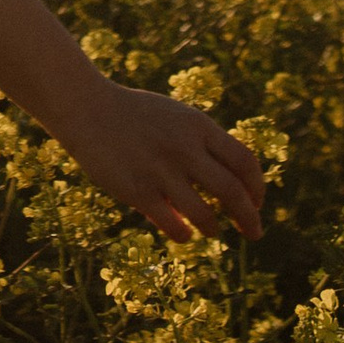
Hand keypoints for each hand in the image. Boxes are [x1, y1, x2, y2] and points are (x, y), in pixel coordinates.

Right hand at [67, 82, 266, 243]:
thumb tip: (230, 183)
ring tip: (213, 230)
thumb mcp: (176, 118)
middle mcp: (184, 148)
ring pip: (205, 215)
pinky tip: (183, 233)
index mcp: (198, 126)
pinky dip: (185, 234)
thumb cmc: (135, 115)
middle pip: (233, 192)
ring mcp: (161, 170)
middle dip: (249, 218)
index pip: (245, 161)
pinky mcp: (138, 191)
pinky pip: (174, 225)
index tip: (256, 202)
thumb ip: (203, 145)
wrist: (86, 108)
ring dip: (214, 228)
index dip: (257, 187)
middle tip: (254, 234)